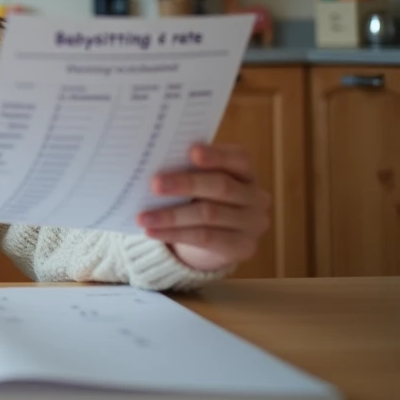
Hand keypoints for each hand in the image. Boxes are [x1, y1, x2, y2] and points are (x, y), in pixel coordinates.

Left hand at [137, 144, 270, 272]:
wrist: (211, 240)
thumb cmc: (200, 199)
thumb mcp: (198, 182)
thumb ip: (186, 171)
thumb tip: (153, 165)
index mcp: (245, 172)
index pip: (238, 159)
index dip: (216, 155)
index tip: (192, 152)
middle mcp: (256, 197)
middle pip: (221, 186)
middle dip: (185, 184)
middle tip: (155, 184)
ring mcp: (252, 224)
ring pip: (209, 215)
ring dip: (171, 215)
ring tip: (143, 216)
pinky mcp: (242, 247)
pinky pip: (204, 238)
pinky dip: (173, 234)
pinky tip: (151, 231)